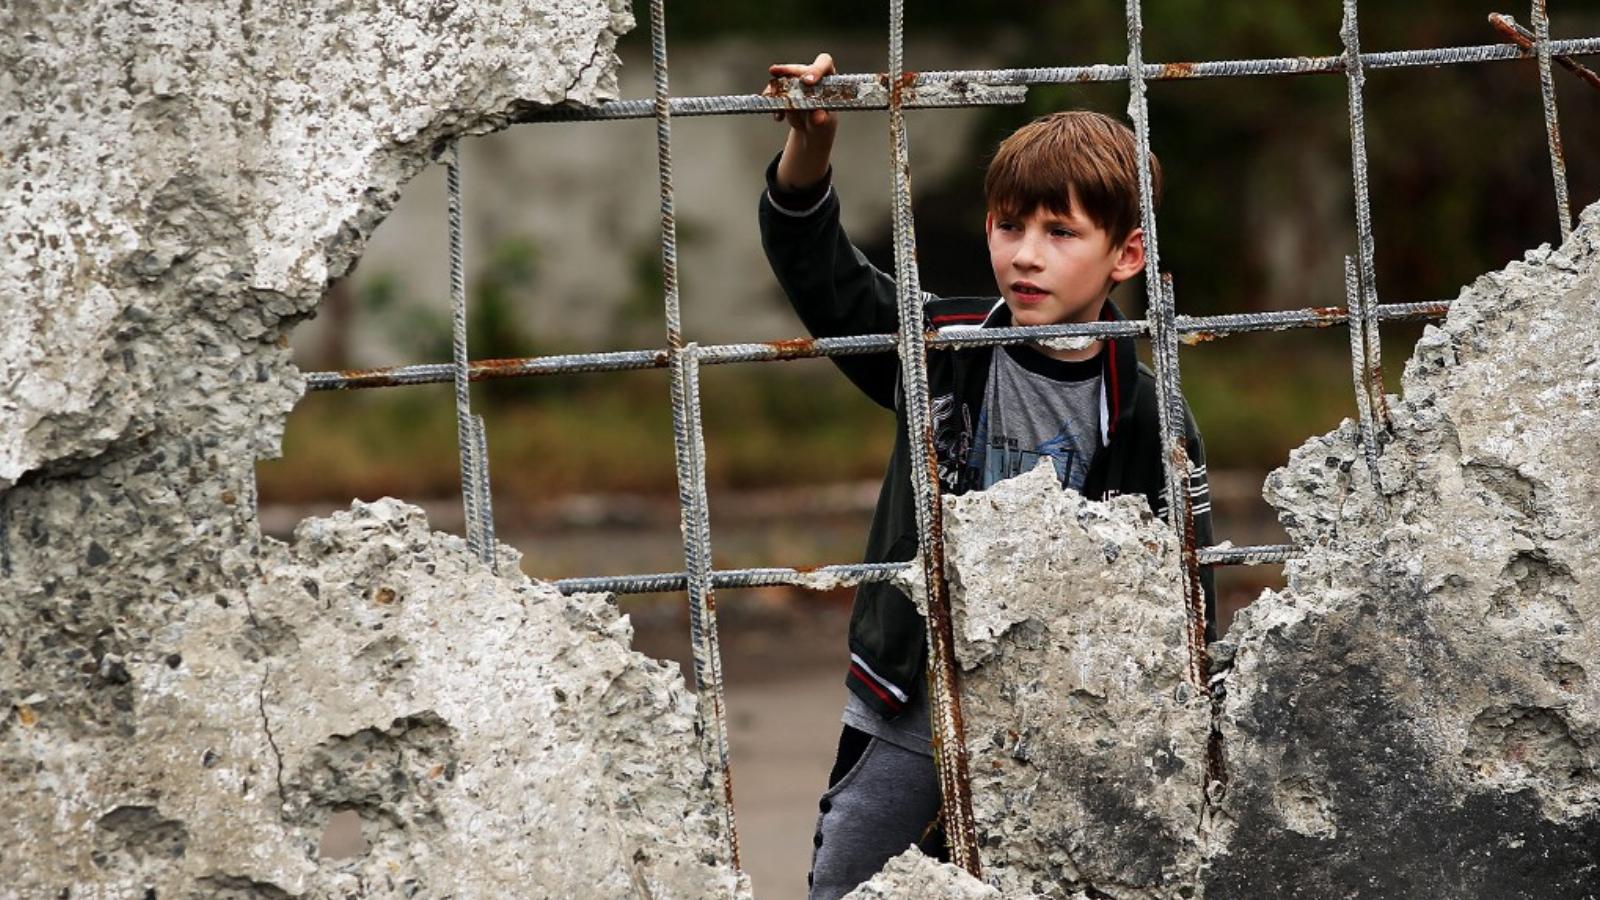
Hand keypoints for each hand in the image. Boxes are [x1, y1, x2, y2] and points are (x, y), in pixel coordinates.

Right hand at [764, 53, 837, 191]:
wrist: (810, 135)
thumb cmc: (823, 128)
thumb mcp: (823, 128)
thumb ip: (822, 122)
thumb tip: (819, 117)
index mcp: (829, 81)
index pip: (824, 64)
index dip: (815, 69)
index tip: (808, 81)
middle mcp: (811, 77)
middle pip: (799, 68)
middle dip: (789, 72)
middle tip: (776, 75)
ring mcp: (795, 84)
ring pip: (784, 79)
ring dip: (777, 91)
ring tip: (776, 110)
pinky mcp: (783, 92)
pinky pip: (774, 92)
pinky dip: (772, 102)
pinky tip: (776, 118)